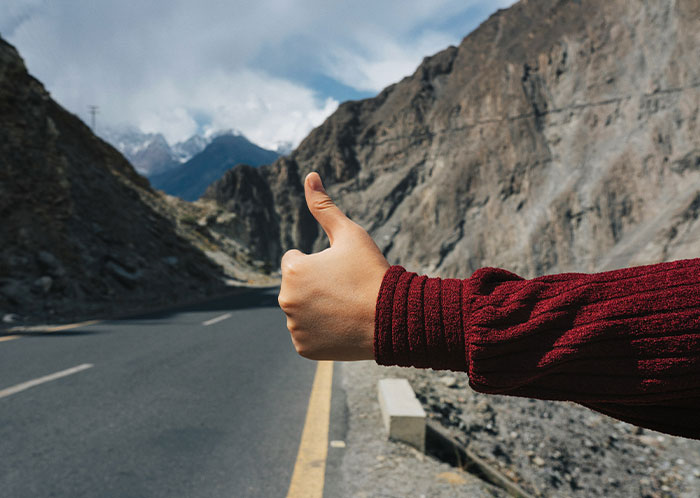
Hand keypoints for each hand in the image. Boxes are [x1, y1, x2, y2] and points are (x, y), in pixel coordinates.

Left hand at [278, 172, 389, 359]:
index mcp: (292, 270)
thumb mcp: (351, 234)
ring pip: (302, 311)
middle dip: (315, 287)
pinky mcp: (303, 348)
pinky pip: (307, 335)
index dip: (319, 263)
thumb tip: (309, 175)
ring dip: (317, 309)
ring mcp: (294, 327)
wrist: (394, 319)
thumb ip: (324, 206)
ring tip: (345, 309)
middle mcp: (286, 300)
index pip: (295, 261)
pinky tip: (342, 327)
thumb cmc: (372, 272)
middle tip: (345, 291)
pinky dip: (320, 332)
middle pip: (297, 288)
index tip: (339, 271)